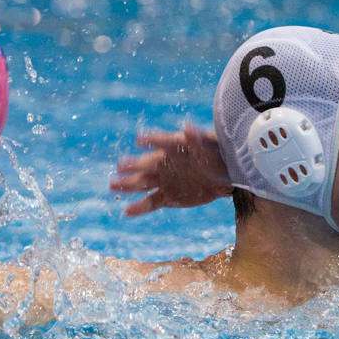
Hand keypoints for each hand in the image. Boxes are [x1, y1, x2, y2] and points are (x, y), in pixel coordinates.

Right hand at [110, 123, 230, 216]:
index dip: (151, 140)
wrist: (225, 175)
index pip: (159, 142)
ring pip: (142, 183)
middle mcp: (163, 163)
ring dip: (127, 184)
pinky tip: (127, 211)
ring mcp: (164, 181)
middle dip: (133, 165)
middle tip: (121, 166)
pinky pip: (150, 202)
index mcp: (172, 147)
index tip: (140, 140)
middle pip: (145, 164)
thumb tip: (187, 127)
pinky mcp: (168, 197)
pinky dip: (139, 207)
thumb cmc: (215, 155)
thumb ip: (196, 138)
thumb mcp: (208, 145)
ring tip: (113, 185)